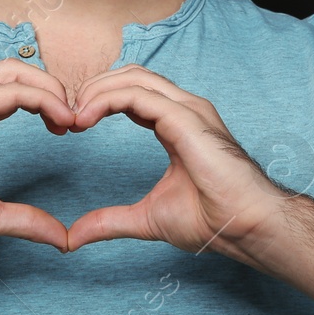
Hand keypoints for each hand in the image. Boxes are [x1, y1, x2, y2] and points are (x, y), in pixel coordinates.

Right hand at [0, 59, 73, 250]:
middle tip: (75, 119)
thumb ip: (26, 220)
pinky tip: (59, 118)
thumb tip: (61, 239)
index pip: (14, 88)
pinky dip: (40, 98)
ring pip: (14, 72)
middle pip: (17, 71)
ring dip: (50, 89)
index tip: (66, 128)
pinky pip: (8, 91)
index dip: (46, 101)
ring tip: (70, 116)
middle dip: (53, 88)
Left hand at [66, 65, 284, 256]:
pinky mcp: (187, 118)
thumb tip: (73, 238)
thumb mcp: (146, 219)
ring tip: (74, 116)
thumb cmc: (213, 220)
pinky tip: (86, 119)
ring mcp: (188, 109)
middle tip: (67, 116)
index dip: (99, 101)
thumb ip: (109, 221)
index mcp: (177, 124)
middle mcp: (184, 109)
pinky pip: (139, 95)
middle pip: (130, 76)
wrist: (246, 227)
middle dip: (94, 89)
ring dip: (97, 91)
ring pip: (133, 78)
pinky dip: (107, 100)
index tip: (73, 125)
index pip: (132, 93)